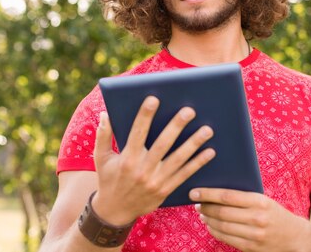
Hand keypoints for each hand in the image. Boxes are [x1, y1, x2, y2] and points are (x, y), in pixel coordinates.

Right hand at [92, 96, 215, 224]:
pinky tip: (210, 151)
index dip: (145, 116)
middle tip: (189, 111)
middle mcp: (142, 170)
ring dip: (194, 144)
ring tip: (207, 129)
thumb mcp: (101, 158)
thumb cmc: (109, 179)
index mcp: (127, 159)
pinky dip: (198, 163)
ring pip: (178, 159)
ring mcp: (156, 181)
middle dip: (177, 126)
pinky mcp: (166, 190)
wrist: (115, 211)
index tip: (154, 99)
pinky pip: (184, 175)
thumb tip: (105, 114)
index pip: (137, 133)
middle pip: (163, 144)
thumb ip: (103, 135)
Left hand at [190, 188, 310, 251]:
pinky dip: (214, 231)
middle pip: (221, 212)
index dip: (207, 194)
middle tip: (196, 203)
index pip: (227, 196)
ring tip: (202, 213)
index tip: (194, 191)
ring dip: (207, 219)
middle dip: (205, 207)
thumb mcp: (264, 200)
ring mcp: (253, 235)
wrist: (295, 238)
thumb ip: (244, 196)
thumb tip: (217, 192)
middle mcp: (256, 218)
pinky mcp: (250, 247)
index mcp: (259, 201)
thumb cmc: (276, 214)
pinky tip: (210, 225)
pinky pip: (226, 238)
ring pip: (221, 226)